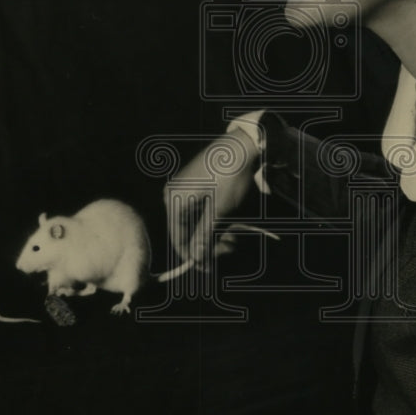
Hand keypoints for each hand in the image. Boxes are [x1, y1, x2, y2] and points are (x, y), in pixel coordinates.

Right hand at [164, 130, 258, 266]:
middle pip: (187, 230)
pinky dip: (213, 219)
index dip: (193, 256)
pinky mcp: (196, 184)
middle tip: (230, 248)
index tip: (207, 269)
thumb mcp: (218, 211)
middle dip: (208, 242)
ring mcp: (184, 188)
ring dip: (213, 232)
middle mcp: (174, 194)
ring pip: (196, 220)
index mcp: (174, 200)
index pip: (178, 237)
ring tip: (233, 237)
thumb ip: (204, 236)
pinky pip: (200, 209)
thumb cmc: (228, 177)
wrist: (241, 145)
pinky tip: (227, 224)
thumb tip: (195, 259)